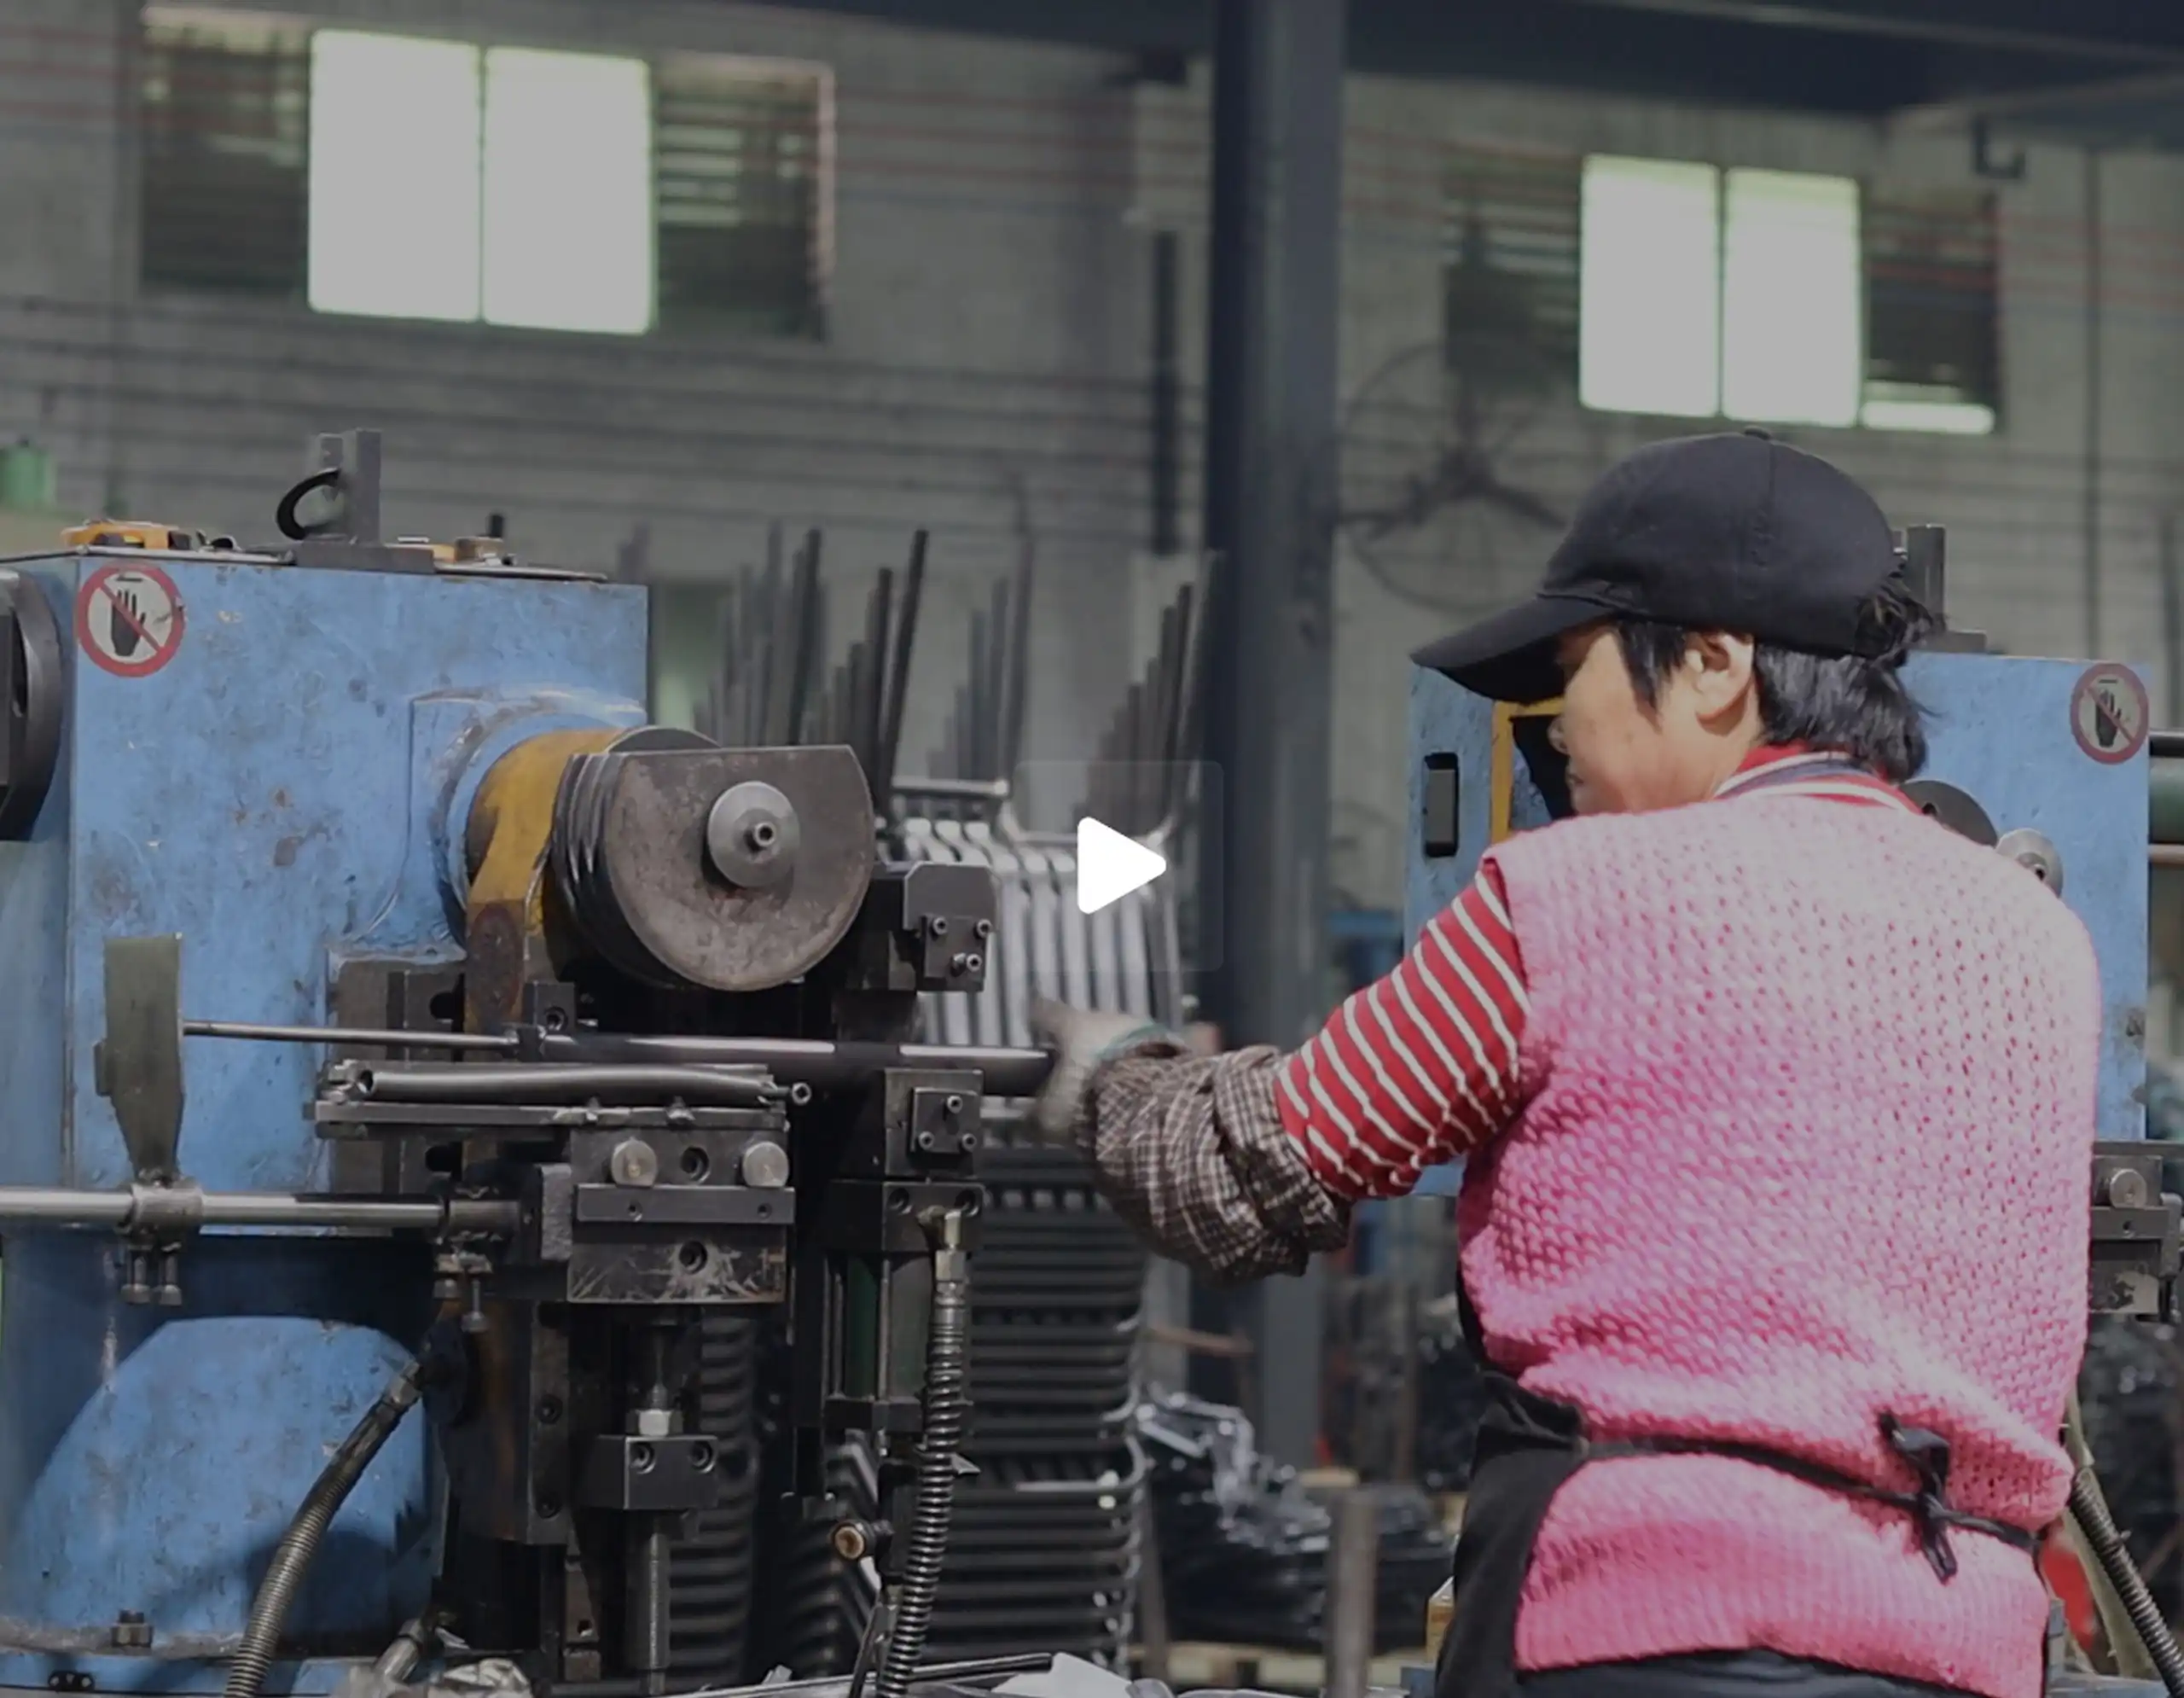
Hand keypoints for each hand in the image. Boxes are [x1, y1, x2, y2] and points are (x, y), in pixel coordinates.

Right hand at [1029, 998, 1172, 1140]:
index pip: (1045, 1012)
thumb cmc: (1090, 1100)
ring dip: (1117, 1055)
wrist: (1152, 1105)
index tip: (1035, 1026)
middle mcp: (1106, 1017)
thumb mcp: (1051, 1116)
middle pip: (1088, 1025)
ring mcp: (1142, 1026)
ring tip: (1115, 1085)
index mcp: (1072, 1025)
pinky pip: (1150, 1050)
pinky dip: (1143, 1064)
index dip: (1038, 1020)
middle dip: (1085, 1046)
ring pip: (1122, 1037)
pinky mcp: (1170, 1041)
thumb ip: (1035, 1113)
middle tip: (1081, 1075)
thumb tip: (1026, 1118)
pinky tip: (1142, 1084)